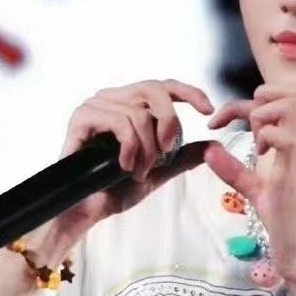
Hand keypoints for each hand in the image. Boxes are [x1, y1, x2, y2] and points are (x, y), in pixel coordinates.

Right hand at [50, 78, 213, 248]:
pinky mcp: (82, 117)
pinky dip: (129, 148)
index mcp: (130, 105)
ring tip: (137, 172)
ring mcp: (95, 105)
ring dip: (146, 149)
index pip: (163, 86)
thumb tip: (214, 146)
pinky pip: (120, 122)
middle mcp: (113, 99)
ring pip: (139, 113)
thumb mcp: (158, 171)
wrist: (88, 209)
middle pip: (153, 89)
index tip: (208, 110)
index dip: (189, 92)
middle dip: (168, 123)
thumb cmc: (115, 189)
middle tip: (165, 153)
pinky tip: (123, 166)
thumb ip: (182, 156)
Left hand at [205, 86, 295, 295]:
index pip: (279, 102)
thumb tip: (210, 150)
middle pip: (292, 92)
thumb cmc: (287, 227)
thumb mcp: (257, 192)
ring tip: (256, 144)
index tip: (217, 122)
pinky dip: (264, 138)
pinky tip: (260, 157)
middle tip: (242, 129)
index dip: (243, 104)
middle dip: (259, 101)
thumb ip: (236, 171)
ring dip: (263, 116)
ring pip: (291, 104)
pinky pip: (283, 135)